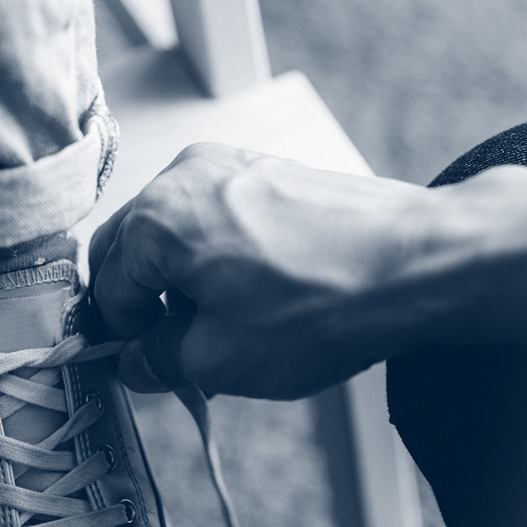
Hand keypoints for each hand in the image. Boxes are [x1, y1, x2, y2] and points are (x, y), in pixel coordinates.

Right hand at [88, 142, 526, 399]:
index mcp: (154, 220)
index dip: (121, 337)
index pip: (107, 290)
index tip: (140, 362)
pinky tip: (245, 293)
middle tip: (169, 348)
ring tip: (214, 325)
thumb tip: (136, 361)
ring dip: (175, 278)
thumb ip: (157, 362)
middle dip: (142, 301)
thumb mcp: (219, 361)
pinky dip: (210, 254)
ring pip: (169, 230)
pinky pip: (209, 214)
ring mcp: (224, 164)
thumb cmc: (326, 303)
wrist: (420, 263)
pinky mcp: (262, 169)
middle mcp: (181, 177)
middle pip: (128, 249)